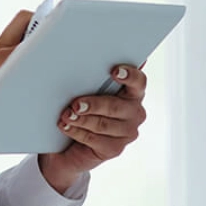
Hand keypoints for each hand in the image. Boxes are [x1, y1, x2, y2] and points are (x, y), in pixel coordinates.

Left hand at [38, 65, 147, 193]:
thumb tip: (83, 56)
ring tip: (66, 115)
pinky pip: (95, 139)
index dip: (129, 76)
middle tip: (76, 104)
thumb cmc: (81, 109)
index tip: (114, 71)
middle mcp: (134, 113)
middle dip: (94, 104)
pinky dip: (77, 132)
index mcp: (132, 93)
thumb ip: (93, 76)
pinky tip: (66, 126)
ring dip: (81, 119)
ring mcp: (127, 133)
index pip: (139, 82)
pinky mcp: (115, 149)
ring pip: (103, 124)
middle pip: (117, 106)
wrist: (68, 143)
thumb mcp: (86, 90)